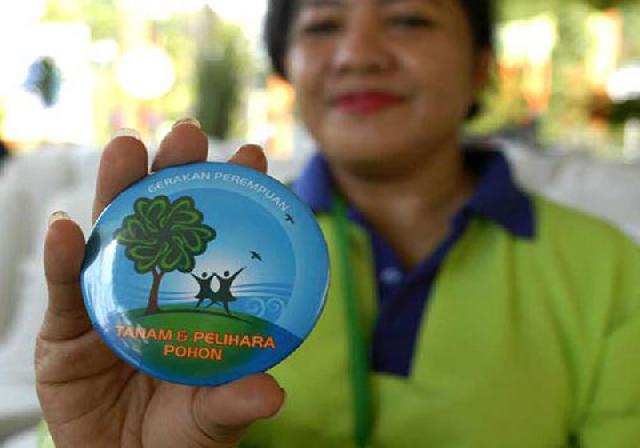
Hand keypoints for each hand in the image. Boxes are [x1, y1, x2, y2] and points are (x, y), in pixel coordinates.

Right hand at [35, 121, 283, 446]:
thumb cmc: (177, 438)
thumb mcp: (210, 419)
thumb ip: (232, 404)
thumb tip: (269, 394)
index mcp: (194, 300)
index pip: (216, 238)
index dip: (233, 195)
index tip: (253, 153)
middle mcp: (152, 289)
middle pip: (161, 222)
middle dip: (173, 173)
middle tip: (187, 133)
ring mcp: (107, 301)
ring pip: (111, 237)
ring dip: (117, 190)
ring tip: (127, 150)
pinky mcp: (65, 328)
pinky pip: (64, 288)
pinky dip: (64, 257)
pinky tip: (67, 227)